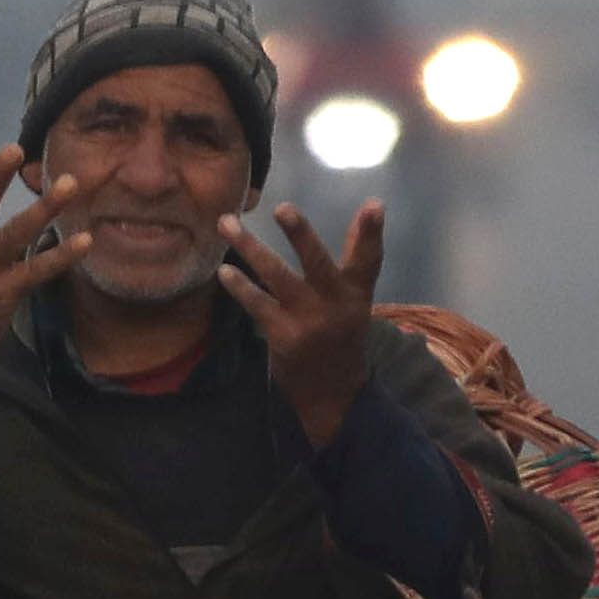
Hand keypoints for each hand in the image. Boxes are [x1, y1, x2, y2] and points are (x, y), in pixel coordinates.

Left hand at [219, 198, 388, 444]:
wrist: (331, 394)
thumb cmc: (340, 337)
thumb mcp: (355, 301)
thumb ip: (356, 259)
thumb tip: (371, 207)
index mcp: (356, 293)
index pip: (369, 259)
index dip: (371, 232)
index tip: (374, 204)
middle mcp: (335, 305)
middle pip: (318, 263)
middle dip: (300, 234)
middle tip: (282, 208)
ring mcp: (308, 321)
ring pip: (277, 276)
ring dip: (250, 248)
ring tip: (228, 223)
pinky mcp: (284, 336)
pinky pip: (257, 304)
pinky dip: (240, 286)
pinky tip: (225, 270)